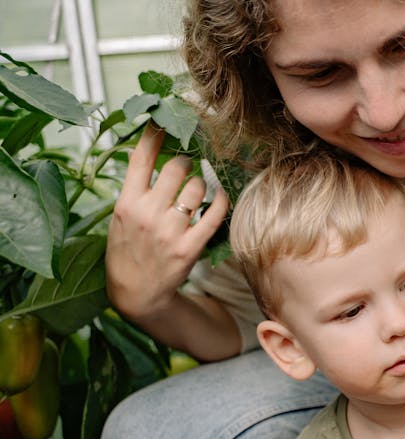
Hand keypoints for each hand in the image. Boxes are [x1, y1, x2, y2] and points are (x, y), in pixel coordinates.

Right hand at [106, 125, 228, 322]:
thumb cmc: (128, 248)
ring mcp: (170, 231)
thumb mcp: (120, 216)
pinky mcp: (190, 247)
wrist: (136, 292)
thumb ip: (135, 186)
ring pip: (198, 187)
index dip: (155, 133)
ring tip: (198, 187)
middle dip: (186, 160)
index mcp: (126, 202)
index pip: (141, 158)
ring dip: (203, 182)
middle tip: (188, 162)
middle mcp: (147, 213)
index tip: (165, 116)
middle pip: (177, 167)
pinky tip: (220, 196)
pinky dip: (220, 200)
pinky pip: (214, 213)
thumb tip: (144, 150)